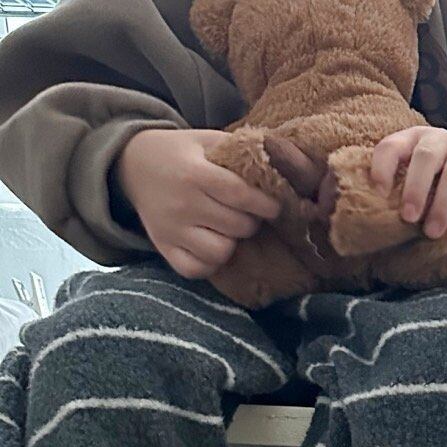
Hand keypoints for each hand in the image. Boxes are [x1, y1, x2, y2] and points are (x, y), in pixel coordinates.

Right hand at [116, 129, 281, 279]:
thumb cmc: (180, 153)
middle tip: (246, 214)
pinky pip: (196, 269)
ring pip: (220, 252)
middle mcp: (182, 203)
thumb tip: (279, 165)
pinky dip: (209, 263)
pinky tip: (210, 245)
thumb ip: (238, 151)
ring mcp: (171, 229)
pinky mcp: (164, 247)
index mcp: (194, 173)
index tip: (273, 207)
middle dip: (250, 221)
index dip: (265, 204)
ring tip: (227, 229)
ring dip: (231, 243)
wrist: (131, 164)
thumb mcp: (206, 141)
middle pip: (237, 226)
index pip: (240, 194)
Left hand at [370, 126, 446, 239]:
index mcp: (414, 139)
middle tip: (409, 218)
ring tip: (433, 232)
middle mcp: (442, 141)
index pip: (393, 145)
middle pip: (427, 156)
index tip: (379, 193)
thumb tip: (372, 215)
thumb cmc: (436, 182)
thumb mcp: (414, 177)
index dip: (383, 167)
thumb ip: (397, 186)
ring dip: (443, 205)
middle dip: (416, 188)